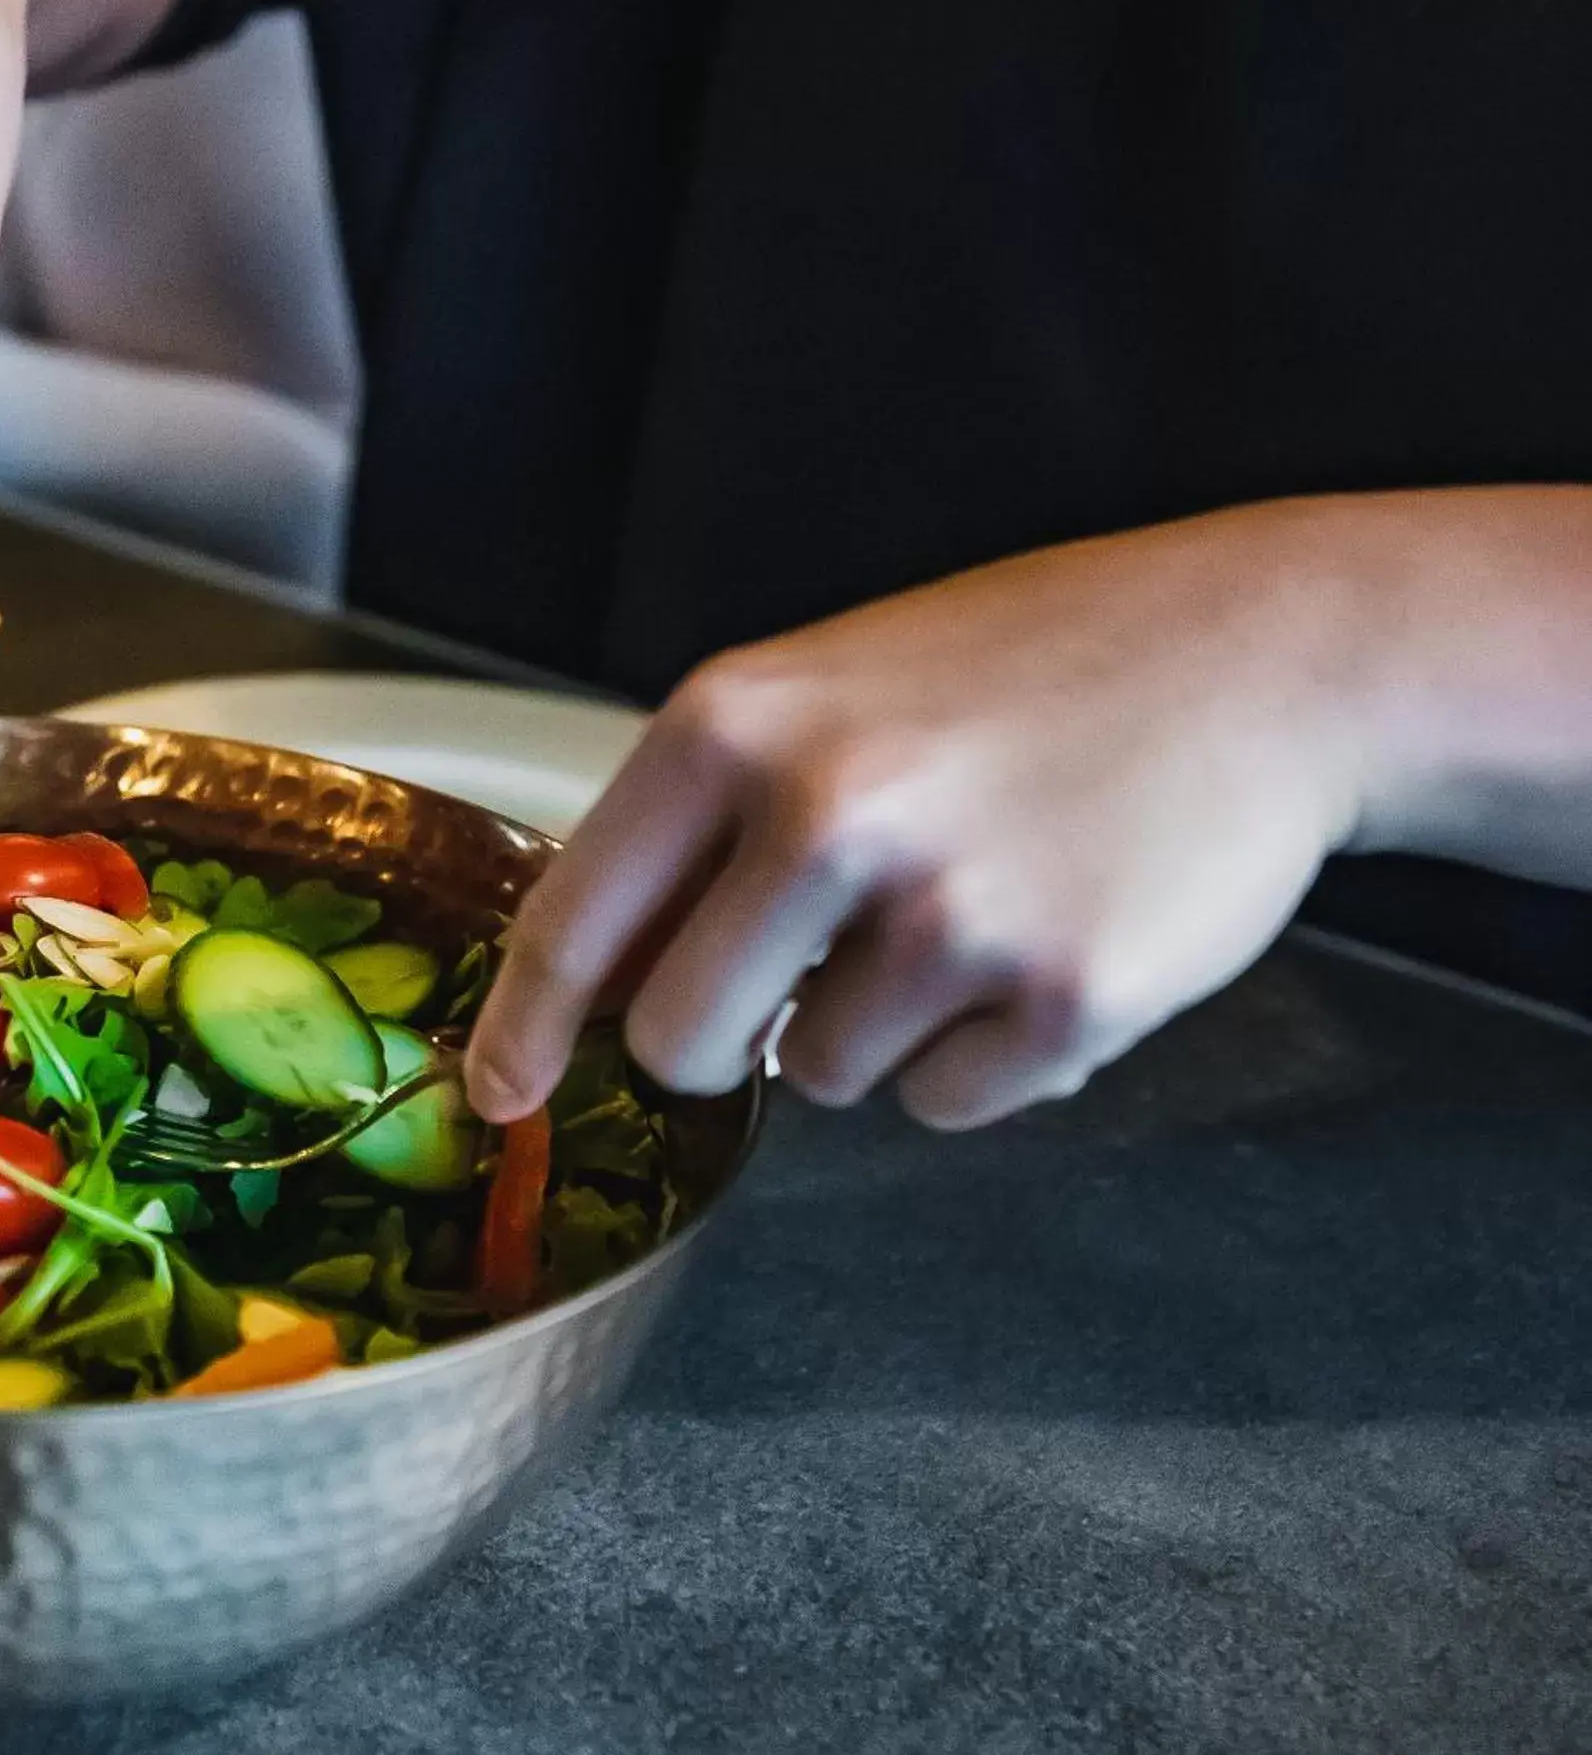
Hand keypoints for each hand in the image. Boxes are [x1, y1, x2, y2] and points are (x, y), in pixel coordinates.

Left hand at [465, 508, 1377, 1129]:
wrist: (1257, 652)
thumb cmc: (1014, 674)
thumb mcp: (820, 695)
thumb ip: (700, 826)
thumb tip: (593, 988)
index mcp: (733, 727)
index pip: (574, 924)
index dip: (523, 1031)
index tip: (497, 1094)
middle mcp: (824, 814)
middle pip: (677, 1042)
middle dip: (721, 1038)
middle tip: (807, 966)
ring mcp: (947, 910)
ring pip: (820, 1078)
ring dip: (876, 1028)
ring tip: (969, 905)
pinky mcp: (1062, 994)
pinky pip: (948, 1103)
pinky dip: (984, 1057)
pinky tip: (1043, 940)